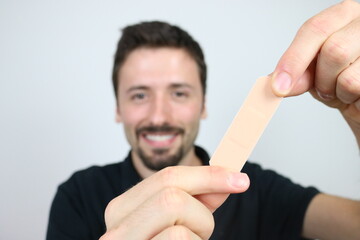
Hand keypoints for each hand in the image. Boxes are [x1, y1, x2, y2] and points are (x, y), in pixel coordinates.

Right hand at [99, 166, 248, 239]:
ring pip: (179, 234)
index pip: (167, 177)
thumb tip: (230, 177)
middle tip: (202, 233)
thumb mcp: (178, 221)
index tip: (240, 180)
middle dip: (200, 216)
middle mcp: (115, 233)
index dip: (208, 176)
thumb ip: (199, 199)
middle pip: (172, 200)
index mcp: (121, 210)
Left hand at [271, 0, 359, 145]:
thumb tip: (279, 83)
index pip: (315, 29)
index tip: (278, 85)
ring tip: (341, 88)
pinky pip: (357, 89)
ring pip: (347, 76)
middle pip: (334, 50)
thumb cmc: (339, 76)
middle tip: (322, 87)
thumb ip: (297, 73)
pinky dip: (350, 99)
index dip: (293, 59)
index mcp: (343, 16)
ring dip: (336, 91)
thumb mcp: (313, 71)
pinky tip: (355, 94)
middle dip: (321, 78)